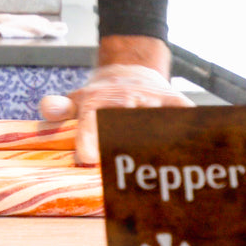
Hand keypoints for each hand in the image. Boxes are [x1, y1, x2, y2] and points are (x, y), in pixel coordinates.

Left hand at [39, 37, 193, 164]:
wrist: (131, 71)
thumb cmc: (100, 97)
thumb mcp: (75, 100)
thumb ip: (59, 108)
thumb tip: (48, 108)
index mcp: (97, 100)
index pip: (90, 120)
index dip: (87, 138)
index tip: (85, 158)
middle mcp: (126, 98)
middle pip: (125, 123)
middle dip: (122, 146)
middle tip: (120, 174)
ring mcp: (152, 99)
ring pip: (157, 120)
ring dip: (160, 144)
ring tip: (162, 172)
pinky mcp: (176, 101)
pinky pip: (185, 115)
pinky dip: (191, 131)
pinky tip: (197, 153)